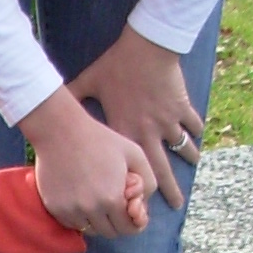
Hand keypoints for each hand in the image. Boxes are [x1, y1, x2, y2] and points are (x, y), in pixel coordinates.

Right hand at [20, 83, 159, 237]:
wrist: (60, 131)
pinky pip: (72, 224)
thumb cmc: (100, 139)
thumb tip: (143, 205)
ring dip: (98, 221)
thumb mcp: (135, 154)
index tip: (133, 213)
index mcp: (112, 199)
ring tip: (99, 201)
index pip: (128, 228)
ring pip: (90, 230)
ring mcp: (70, 211)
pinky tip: (82, 199)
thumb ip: (148, 181)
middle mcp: (90, 210)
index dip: (134, 223)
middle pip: (109, 233)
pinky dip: (80, 217)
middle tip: (116, 206)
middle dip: (117, 222)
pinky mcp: (54, 208)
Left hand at [69, 24, 201, 213]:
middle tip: (177, 205)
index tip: (139, 200)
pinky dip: (196, 132)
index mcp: (124, 131)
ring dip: (186, 159)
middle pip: (161, 170)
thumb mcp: (89, 82)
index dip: (135, 185)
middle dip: (170, 189)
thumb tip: (54, 100)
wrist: (146, 47)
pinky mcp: (180, 106)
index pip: (130, 166)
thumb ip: (74, 95)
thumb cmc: (116, 65)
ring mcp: (166, 120)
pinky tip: (198, 138)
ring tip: (191, 168)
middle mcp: (147, 132)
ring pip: (180, 148)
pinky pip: (192, 124)